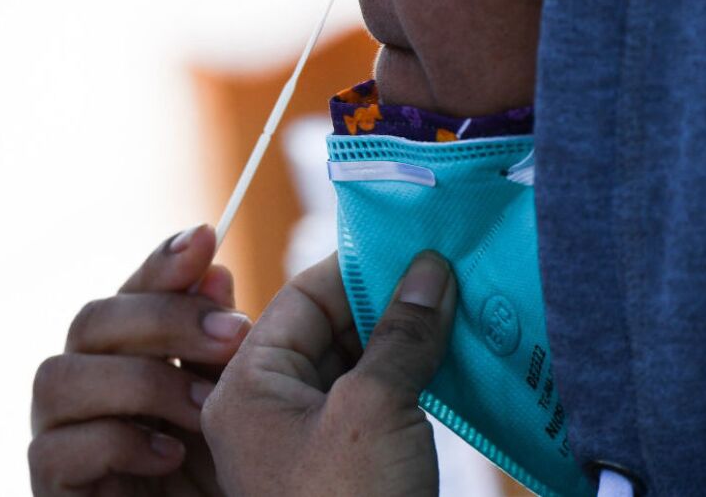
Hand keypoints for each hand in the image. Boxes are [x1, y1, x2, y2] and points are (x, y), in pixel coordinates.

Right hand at [29, 225, 250, 496]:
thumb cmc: (224, 468)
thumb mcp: (233, 397)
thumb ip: (217, 340)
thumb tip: (214, 271)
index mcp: (129, 353)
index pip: (130, 292)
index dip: (162, 263)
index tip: (207, 236)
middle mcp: (85, 384)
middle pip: (91, 320)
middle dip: (166, 319)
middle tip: (236, 334)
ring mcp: (59, 432)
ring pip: (58, 377)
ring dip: (144, 383)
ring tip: (208, 406)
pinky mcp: (49, 485)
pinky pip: (55, 448)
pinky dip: (118, 443)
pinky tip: (171, 455)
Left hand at [202, 252, 456, 496]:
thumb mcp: (376, 408)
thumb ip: (402, 333)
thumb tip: (431, 268)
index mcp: (248, 387)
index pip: (300, 301)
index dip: (354, 268)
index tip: (407, 243)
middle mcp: (269, 407)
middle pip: (328, 329)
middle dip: (384, 301)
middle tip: (442, 271)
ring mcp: (306, 438)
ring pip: (354, 364)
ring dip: (403, 337)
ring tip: (456, 304)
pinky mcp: (343, 462)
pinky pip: (373, 399)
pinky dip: (409, 376)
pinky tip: (450, 353)